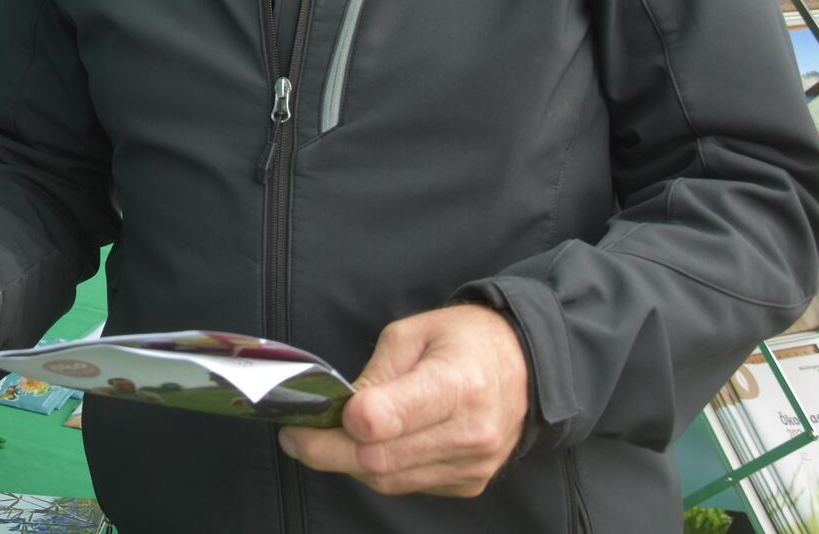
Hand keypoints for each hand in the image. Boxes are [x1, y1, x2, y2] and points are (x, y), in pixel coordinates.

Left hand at [278, 303, 527, 497]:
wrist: (525, 366)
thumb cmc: (463, 340)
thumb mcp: (412, 333)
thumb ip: (376, 374)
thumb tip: (340, 411)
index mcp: (458, 382)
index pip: (391, 417)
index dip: (346, 422)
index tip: (312, 416)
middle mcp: (470, 432)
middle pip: (380, 459)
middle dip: (326, 451)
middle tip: (294, 437)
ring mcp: (472, 464)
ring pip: (388, 479)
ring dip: (346, 463)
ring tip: (320, 440)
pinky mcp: (468, 483)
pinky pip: (407, 484)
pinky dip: (378, 469)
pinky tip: (366, 447)